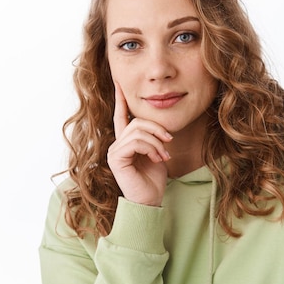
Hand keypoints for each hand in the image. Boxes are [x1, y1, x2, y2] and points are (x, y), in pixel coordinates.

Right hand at [107, 82, 172, 205]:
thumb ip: (152, 137)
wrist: (150, 200)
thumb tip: (159, 126)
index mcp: (125, 141)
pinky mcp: (116, 159)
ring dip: (157, 142)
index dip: (120, 99)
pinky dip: (151, 148)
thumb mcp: (157, 152)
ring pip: (138, 130)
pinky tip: (158, 159)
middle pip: (136, 121)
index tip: (119, 82)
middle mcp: (117, 144)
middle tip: (169, 141)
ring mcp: (114, 151)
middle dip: (156, 129)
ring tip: (164, 155)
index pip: (121, 115)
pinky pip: (135, 142)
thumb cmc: (154, 179)